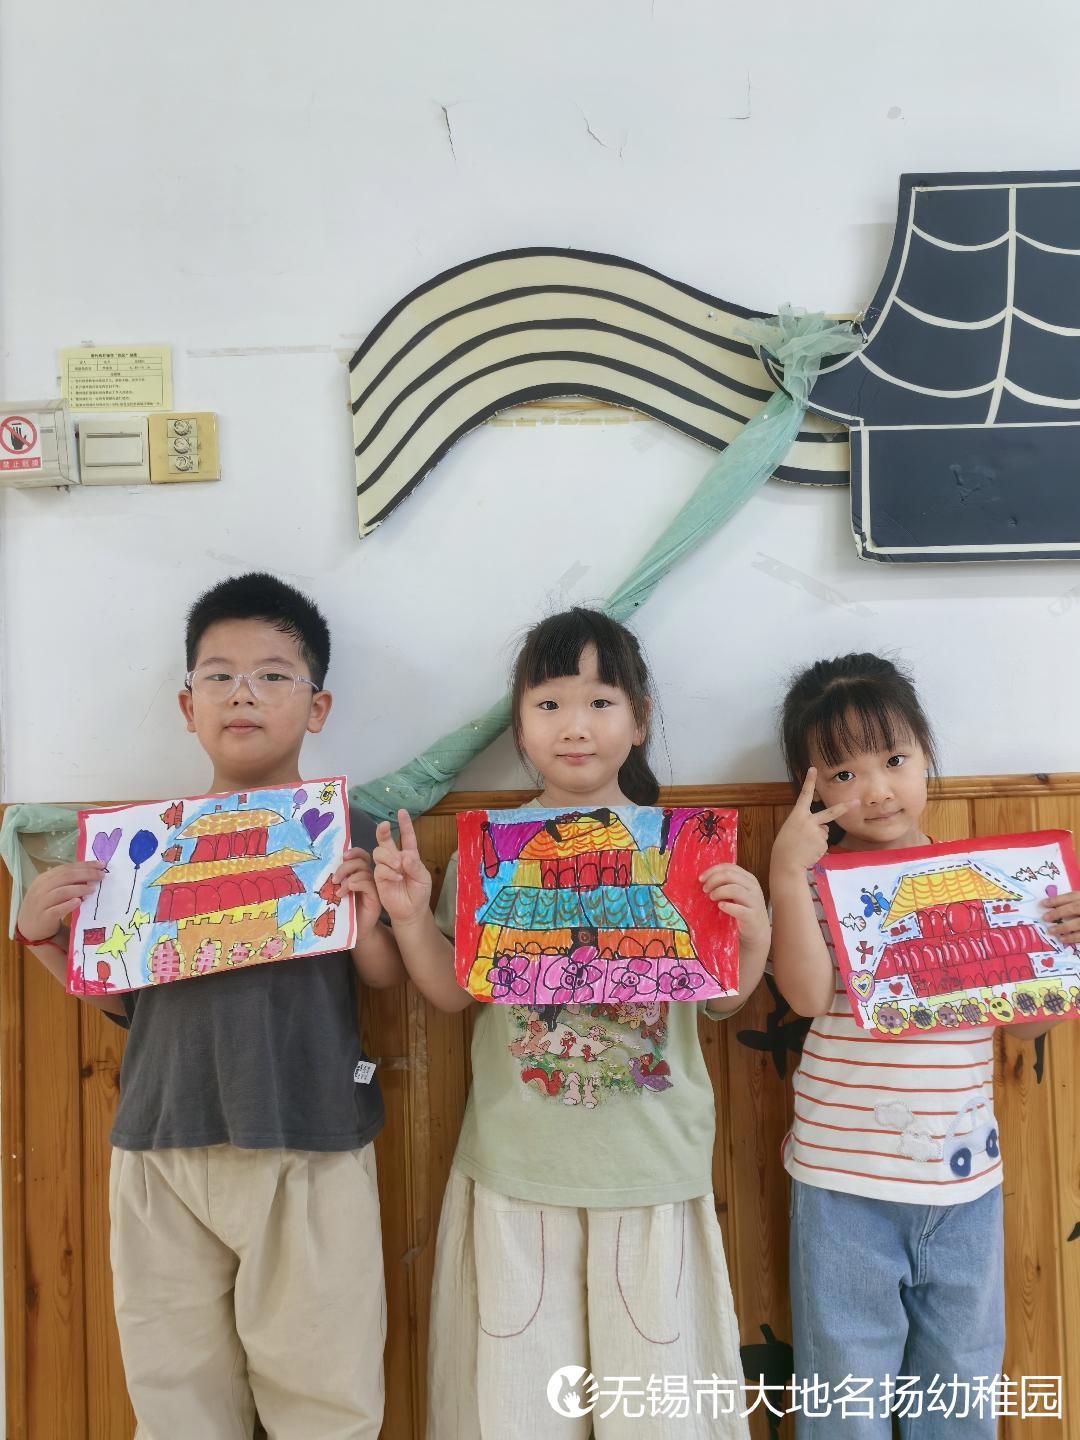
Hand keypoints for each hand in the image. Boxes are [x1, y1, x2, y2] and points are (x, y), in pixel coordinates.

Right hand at [17, 861, 105, 944]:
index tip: (101, 865)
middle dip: (86, 874)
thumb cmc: (45, 906)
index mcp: (44, 878)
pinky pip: (56, 910)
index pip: (66, 868)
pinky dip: (68, 905)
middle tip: (101, 875)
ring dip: (79, 889)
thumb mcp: (52, 890)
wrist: (30, 927)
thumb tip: (90, 872)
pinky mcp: (44, 917)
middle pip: (66, 877)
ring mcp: (41, 903)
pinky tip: (78, 902)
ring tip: (93, 889)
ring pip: (62, 892)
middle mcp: (41, 888)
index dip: (84, 865)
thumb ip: (66, 881)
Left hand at [332, 848, 381, 940]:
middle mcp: (367, 878)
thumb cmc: (344, 912)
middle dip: (346, 866)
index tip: (342, 856)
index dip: (353, 852)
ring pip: (364, 871)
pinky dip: (356, 884)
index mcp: (358, 873)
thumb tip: (322, 867)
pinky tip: (346, 891)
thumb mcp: (336, 892)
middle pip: (361, 861)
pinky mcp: (375, 898)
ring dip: (349, 877)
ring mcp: (373, 887)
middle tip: (334, 879)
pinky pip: (368, 884)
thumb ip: (336, 880)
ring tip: (338, 891)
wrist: (354, 931)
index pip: (360, 855)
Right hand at [372, 809, 433, 924]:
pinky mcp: (378, 878)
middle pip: (386, 840)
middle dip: (383, 831)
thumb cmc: (419, 892)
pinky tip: (397, 878)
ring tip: (398, 867)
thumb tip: (405, 856)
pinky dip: (388, 872)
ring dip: (389, 857)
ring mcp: (386, 867)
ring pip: (379, 852)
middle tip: (384, 825)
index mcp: (410, 855)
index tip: (401, 812)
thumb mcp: (423, 878)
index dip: (404, 824)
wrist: (411, 910)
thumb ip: (415, 866)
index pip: (407, 837)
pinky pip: (379, 869)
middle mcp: (396, 858)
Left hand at [700, 863, 769, 951]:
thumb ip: (725, 884)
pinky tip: (720, 906)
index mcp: (748, 878)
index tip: (701, 878)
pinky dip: (728, 906)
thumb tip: (703, 878)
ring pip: (735, 889)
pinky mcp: (752, 916)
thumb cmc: (742, 910)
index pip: (729, 867)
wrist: (756, 931)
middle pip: (730, 875)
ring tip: (711, 897)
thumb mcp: (736, 894)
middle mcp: (753, 887)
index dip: (713, 870)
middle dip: (713, 880)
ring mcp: (755, 901)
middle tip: (704, 889)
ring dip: (719, 891)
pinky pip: (739, 909)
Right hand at [770, 768, 850, 876]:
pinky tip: (809, 851)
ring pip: (824, 832)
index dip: (809, 782)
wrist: (786, 863)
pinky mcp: (823, 844)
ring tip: (805, 846)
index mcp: (797, 815)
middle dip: (845, 807)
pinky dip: (818, 847)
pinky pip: (824, 843)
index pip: (804, 795)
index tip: (813, 769)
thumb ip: (806, 824)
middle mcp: (809, 821)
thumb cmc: (785, 846)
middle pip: (831, 813)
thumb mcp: (791, 829)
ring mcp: (818, 833)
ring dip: (817, 838)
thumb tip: (824, 828)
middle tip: (857, 802)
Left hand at [1040, 888, 1079, 943]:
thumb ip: (1076, 901)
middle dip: (1058, 913)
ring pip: (1079, 923)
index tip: (1043, 903)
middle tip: (1045, 918)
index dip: (1057, 899)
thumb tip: (1053, 904)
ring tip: (1051, 931)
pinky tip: (1063, 939)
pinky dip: (1073, 937)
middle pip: (1074, 908)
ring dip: (1064, 928)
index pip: (1072, 896)